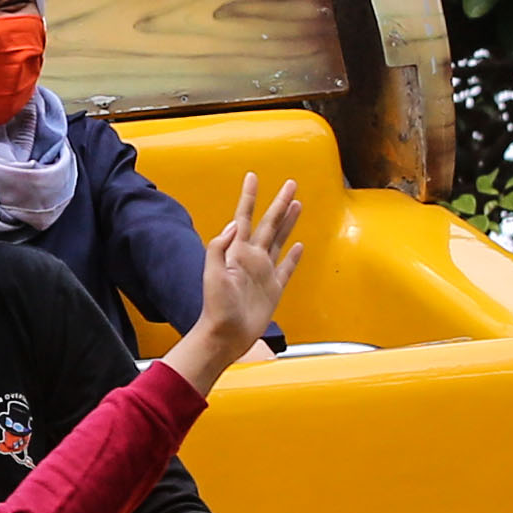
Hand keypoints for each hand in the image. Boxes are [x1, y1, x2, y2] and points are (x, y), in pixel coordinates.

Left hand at [163, 176, 306, 390]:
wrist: (226, 335)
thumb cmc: (217, 307)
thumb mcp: (213, 274)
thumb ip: (220, 247)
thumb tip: (234, 224)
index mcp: (237, 251)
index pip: (244, 217)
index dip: (249, 197)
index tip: (253, 177)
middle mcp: (252, 257)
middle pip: (269, 223)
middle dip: (279, 203)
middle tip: (291, 184)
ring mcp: (264, 272)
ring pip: (280, 240)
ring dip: (288, 222)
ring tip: (297, 204)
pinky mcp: (274, 288)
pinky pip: (287, 268)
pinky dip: (294, 256)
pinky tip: (299, 245)